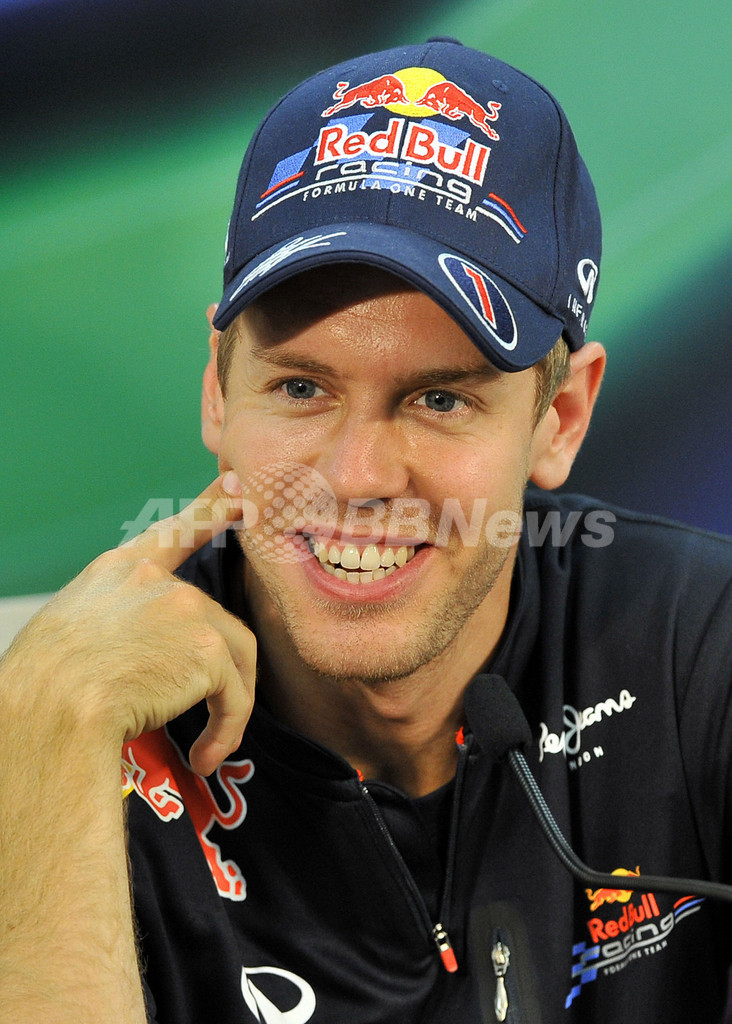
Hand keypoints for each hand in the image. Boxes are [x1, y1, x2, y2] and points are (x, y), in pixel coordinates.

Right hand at [2, 472, 253, 774]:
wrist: (49, 709)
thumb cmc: (43, 688)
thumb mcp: (71, 631)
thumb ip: (117, 621)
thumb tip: (141, 654)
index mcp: (118, 569)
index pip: (178, 529)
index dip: (213, 508)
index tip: (239, 488)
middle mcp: (155, 579)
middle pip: (215, 620)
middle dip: (216, 673)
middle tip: (211, 716)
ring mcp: (185, 608)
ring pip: (233, 658)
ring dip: (226, 707)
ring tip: (208, 746)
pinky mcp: (207, 647)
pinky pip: (235, 694)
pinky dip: (227, 728)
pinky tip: (207, 755)